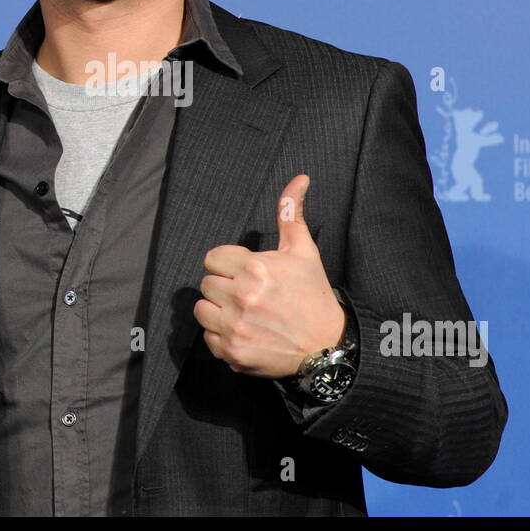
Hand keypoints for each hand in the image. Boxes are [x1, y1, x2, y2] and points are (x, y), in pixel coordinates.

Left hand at [195, 174, 345, 378]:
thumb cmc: (313, 295)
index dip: (228, 264)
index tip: (245, 273)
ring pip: (202, 310)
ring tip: (243, 312)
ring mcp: (235, 327)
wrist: (327, 345)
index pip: (213, 258)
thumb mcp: (304, 251)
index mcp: (256, 268)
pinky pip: (208, 338)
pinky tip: (245, 332)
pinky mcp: (232, 352)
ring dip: (218, 311)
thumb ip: (291, 214)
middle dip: (225, 286)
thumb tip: (299, 178)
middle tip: (248, 294)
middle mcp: (242, 297)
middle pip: (207, 283)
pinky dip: (222, 337)